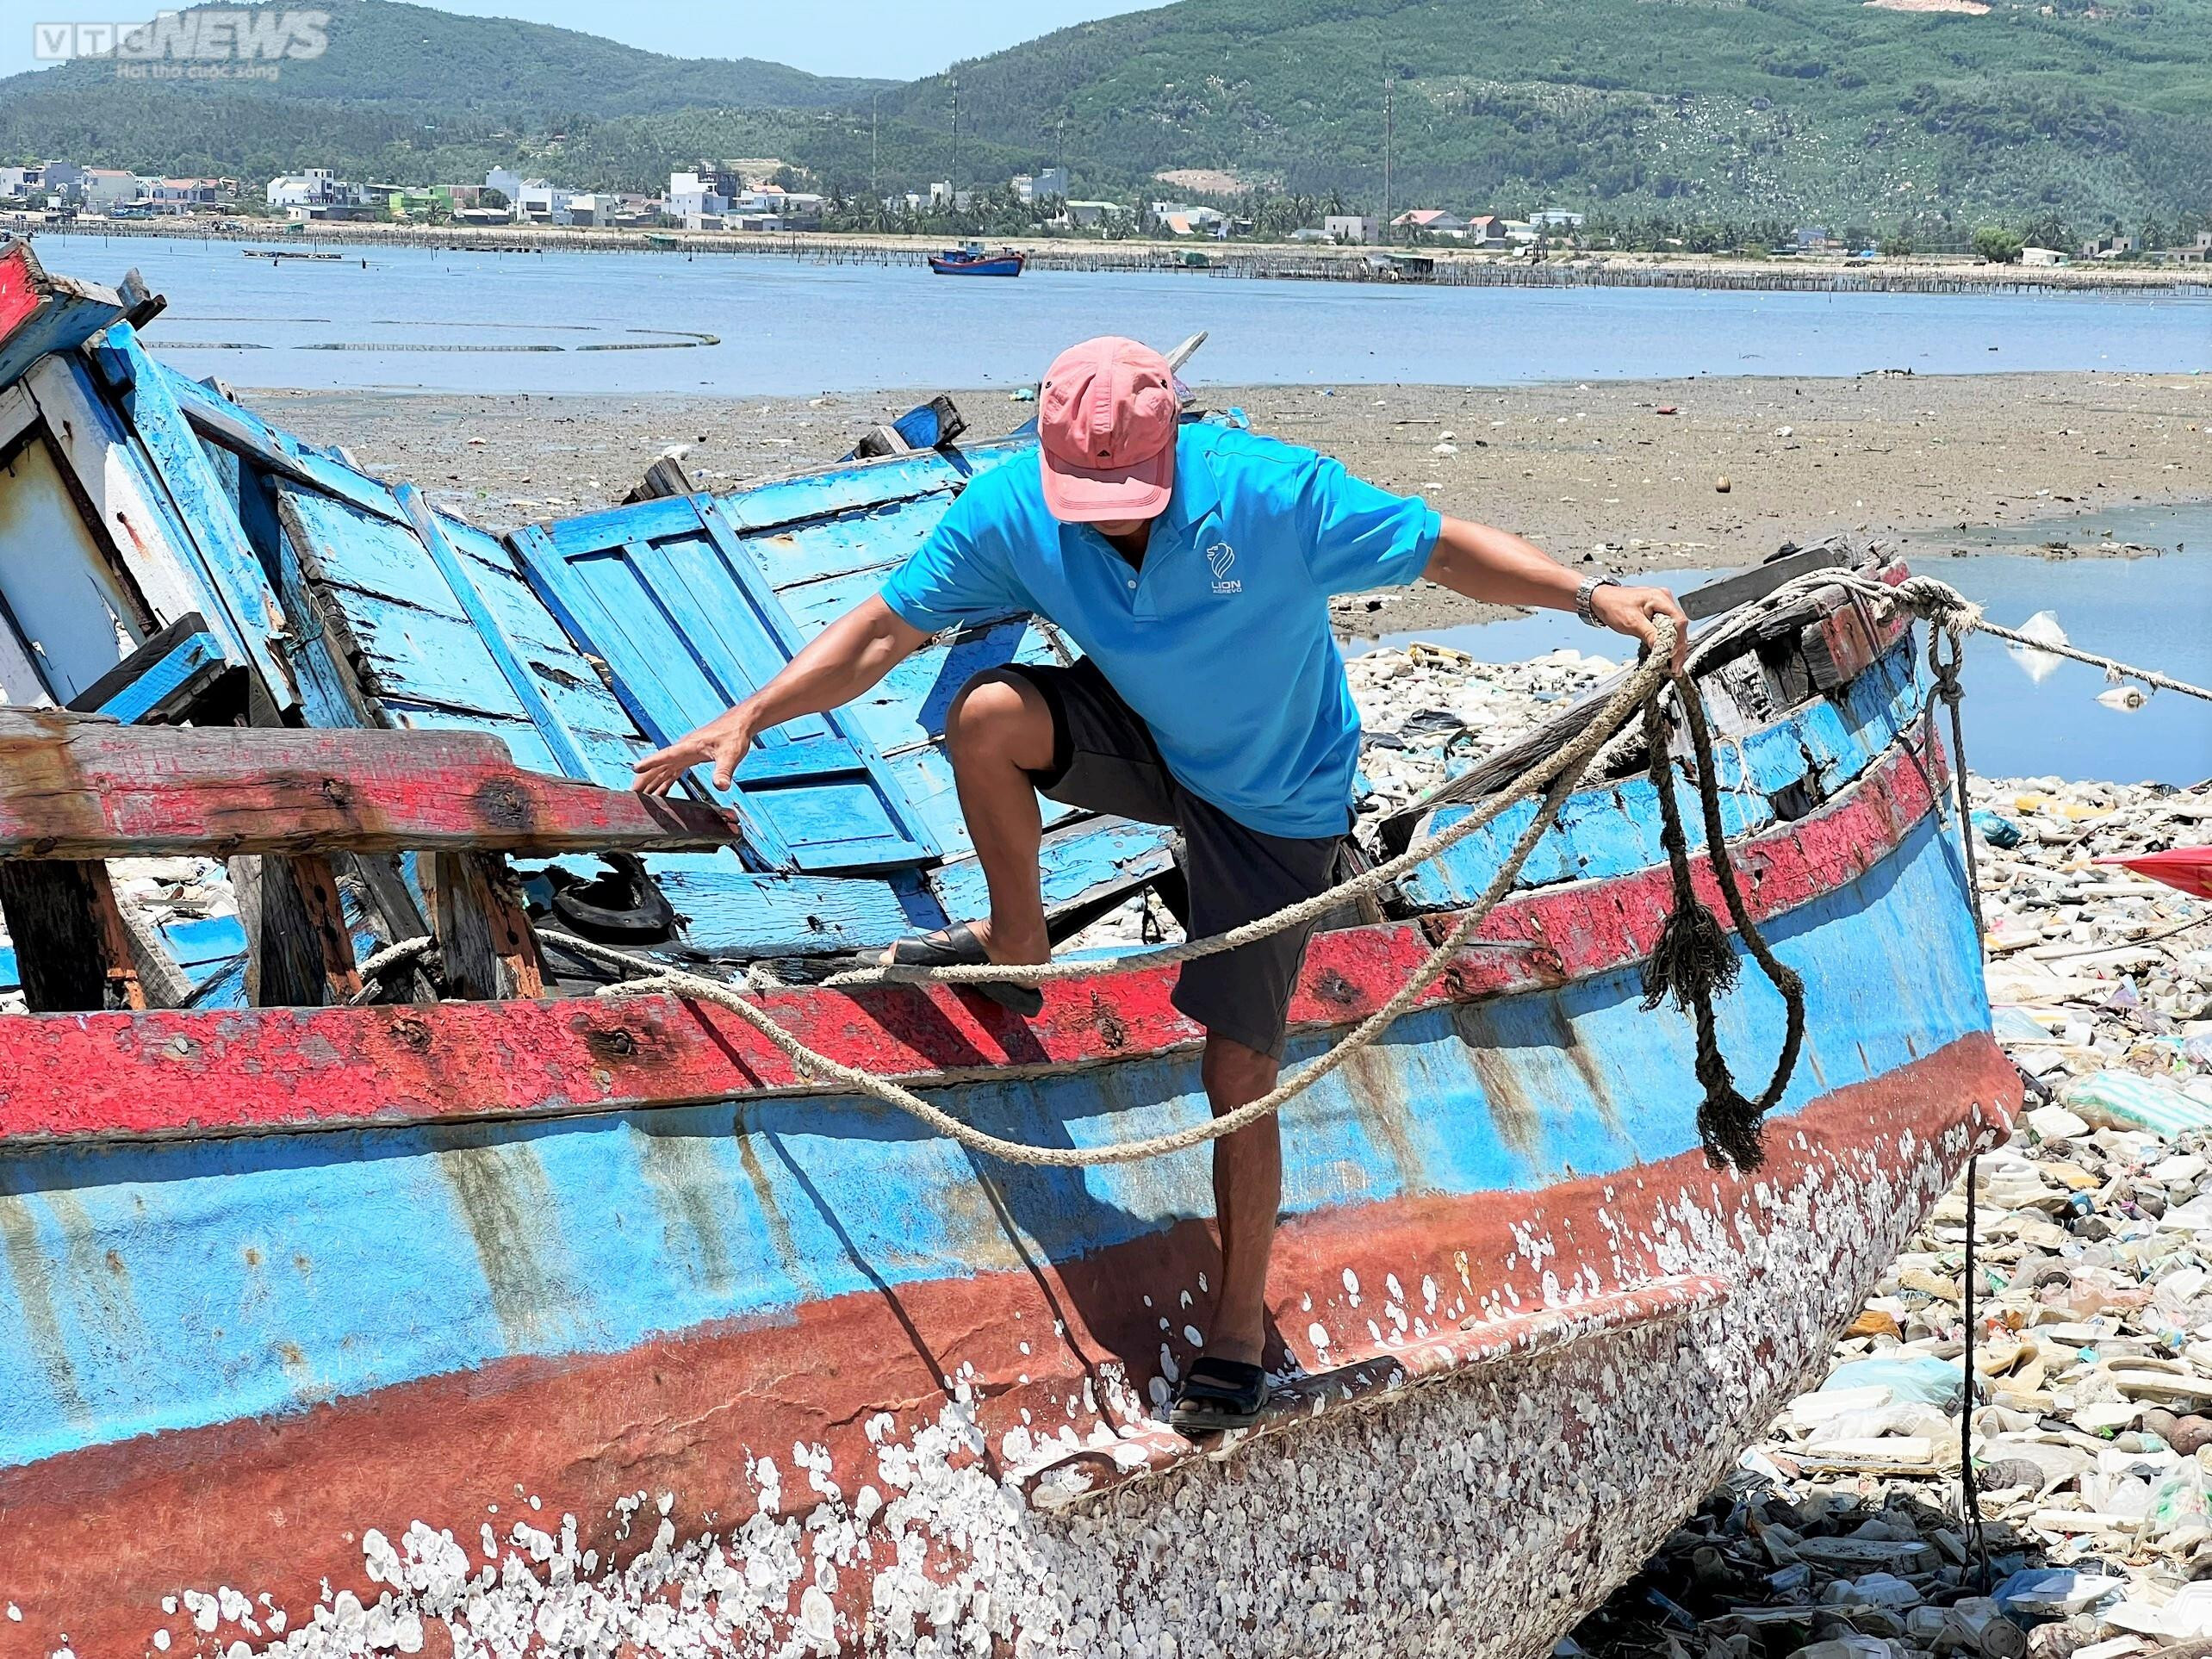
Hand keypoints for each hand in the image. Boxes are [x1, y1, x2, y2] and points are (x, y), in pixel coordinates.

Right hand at [633, 706, 755, 795]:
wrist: (741, 723)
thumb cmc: (735, 735)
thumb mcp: (731, 755)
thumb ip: (724, 771)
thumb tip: (721, 786)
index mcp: (688, 747)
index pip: (665, 756)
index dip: (650, 763)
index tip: (634, 769)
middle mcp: (683, 750)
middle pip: (658, 765)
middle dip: (644, 779)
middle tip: (632, 794)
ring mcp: (686, 753)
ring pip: (663, 769)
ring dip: (652, 782)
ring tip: (641, 797)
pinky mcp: (691, 757)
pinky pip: (673, 770)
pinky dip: (665, 781)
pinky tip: (661, 791)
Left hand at [1591, 584, 1690, 673]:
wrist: (1600, 599)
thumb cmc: (1613, 605)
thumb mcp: (1632, 622)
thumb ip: (1649, 634)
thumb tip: (1662, 649)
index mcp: (1661, 598)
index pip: (1679, 622)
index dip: (1678, 642)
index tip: (1673, 658)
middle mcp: (1665, 600)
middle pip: (1679, 627)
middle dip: (1678, 648)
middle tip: (1675, 667)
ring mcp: (1661, 606)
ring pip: (1674, 629)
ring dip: (1673, 647)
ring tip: (1672, 665)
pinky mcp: (1656, 613)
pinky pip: (1666, 629)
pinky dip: (1666, 642)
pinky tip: (1666, 654)